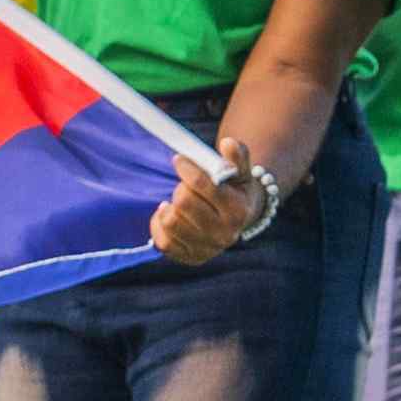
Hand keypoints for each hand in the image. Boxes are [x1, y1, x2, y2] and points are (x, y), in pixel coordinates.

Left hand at [152, 138, 270, 267]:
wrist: (238, 219)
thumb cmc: (234, 189)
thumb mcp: (240, 171)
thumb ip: (237, 155)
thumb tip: (228, 143)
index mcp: (237, 210)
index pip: (201, 185)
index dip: (186, 168)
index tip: (178, 160)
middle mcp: (225, 234)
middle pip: (183, 202)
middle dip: (180, 188)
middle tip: (184, 187)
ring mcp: (208, 248)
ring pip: (171, 221)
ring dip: (169, 207)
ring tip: (177, 203)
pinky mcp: (191, 257)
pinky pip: (163, 241)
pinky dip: (160, 225)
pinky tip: (168, 215)